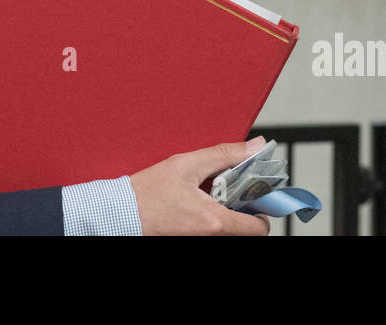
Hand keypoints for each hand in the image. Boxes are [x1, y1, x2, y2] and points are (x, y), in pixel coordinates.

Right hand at [128, 136, 271, 234]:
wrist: (122, 211)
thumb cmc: (148, 192)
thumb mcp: (187, 164)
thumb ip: (225, 155)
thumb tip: (254, 147)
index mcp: (214, 220)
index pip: (259, 227)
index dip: (263, 209)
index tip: (257, 192)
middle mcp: (210, 236)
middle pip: (246, 227)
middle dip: (245, 206)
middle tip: (234, 187)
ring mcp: (200, 239)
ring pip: (230, 228)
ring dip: (229, 209)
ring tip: (214, 191)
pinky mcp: (191, 237)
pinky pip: (214, 228)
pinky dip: (214, 214)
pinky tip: (201, 199)